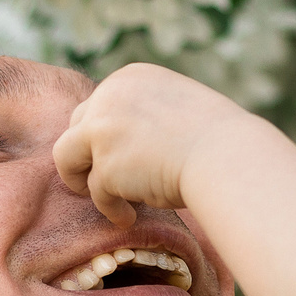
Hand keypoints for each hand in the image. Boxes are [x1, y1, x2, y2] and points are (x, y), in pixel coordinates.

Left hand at [53, 63, 254, 227]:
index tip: (112, 154)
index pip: (98, 104)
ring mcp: (102, 131)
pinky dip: (111, 208)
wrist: (227, 157)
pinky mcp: (105, 167)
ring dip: (81, 180)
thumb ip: (145, 114)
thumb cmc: (217, 139)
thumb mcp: (176, 107)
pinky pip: (95, 193)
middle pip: (76, 127)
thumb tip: (125, 142)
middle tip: (97, 179)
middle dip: (85, 155)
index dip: (101, 133)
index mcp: (129, 78)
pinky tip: (128, 217)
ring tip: (103, 198)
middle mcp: (108, 97)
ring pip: (68, 158)